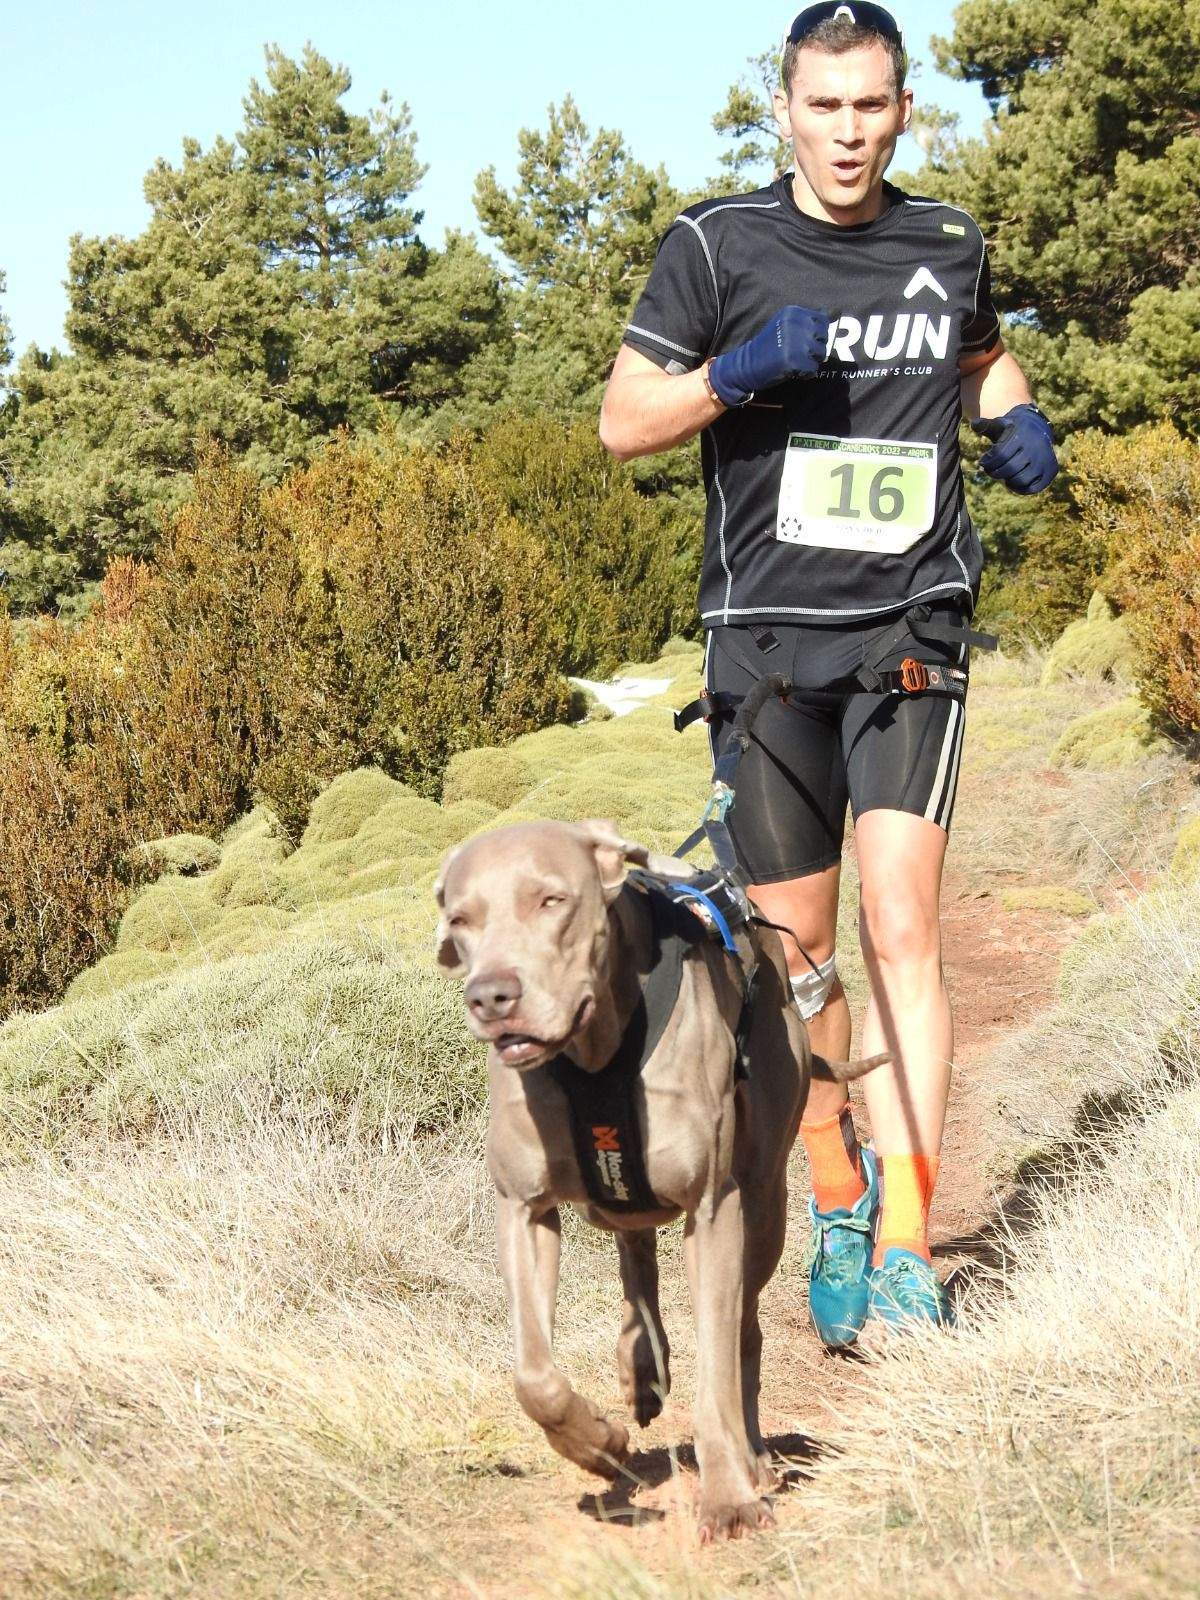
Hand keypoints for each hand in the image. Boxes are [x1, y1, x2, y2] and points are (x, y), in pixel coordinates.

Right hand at [708, 306, 830, 407]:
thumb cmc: (768, 346)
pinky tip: (795, 371)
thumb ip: (804, 321)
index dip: (819, 333)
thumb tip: (829, 315)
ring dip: (812, 361)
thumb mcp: (785, 324)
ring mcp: (795, 342)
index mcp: (794, 313)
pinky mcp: (794, 360)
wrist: (747, 364)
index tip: (808, 341)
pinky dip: (806, 373)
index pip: (823, 320)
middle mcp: (796, 324)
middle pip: (823, 337)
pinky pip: (813, 369)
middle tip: (802, 354)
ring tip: (798, 362)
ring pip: (821, 354)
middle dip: (816, 348)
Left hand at [971, 404, 1058, 493]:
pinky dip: (1021, 489)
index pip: (1000, 455)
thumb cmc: (1012, 430)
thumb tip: (974, 424)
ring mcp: (1045, 460)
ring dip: (1008, 480)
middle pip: (1010, 469)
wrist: (1036, 428)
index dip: (988, 462)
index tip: (983, 461)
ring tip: (1004, 474)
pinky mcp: (1051, 471)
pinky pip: (1034, 488)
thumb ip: (985, 425)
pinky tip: (1013, 481)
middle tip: (991, 470)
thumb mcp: (999, 424)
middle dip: (995, 472)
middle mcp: (1036, 447)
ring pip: (1021, 480)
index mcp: (1022, 435)